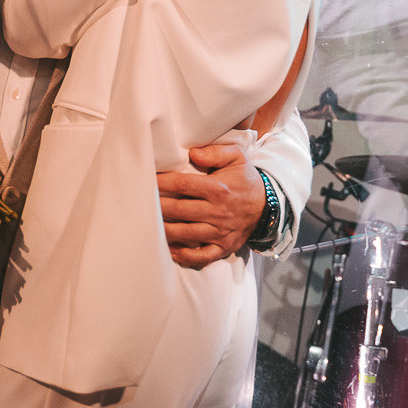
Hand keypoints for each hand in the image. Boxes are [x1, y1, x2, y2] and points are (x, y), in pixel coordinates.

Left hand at [157, 143, 266, 268]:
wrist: (267, 206)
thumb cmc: (244, 179)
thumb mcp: (237, 157)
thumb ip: (215, 152)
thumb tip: (193, 153)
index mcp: (218, 188)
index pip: (183, 185)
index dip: (162, 183)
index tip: (146, 180)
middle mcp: (218, 211)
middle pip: (180, 210)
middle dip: (158, 207)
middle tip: (139, 204)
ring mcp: (220, 231)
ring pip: (187, 233)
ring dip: (165, 230)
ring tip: (147, 225)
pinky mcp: (224, 247)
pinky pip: (202, 256)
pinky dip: (185, 255)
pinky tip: (170, 250)